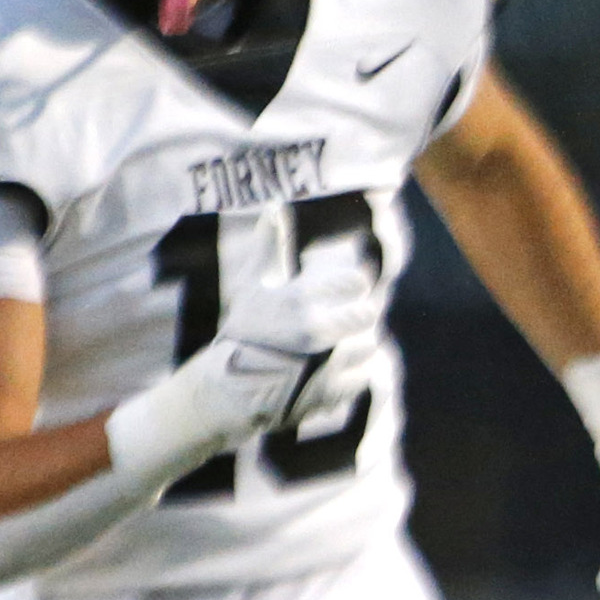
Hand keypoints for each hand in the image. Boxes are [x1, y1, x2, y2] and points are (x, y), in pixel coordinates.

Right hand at [104, 248, 386, 481]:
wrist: (227, 389)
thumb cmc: (242, 332)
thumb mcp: (253, 287)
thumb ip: (269, 248)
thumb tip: (274, 207)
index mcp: (299, 300)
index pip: (357, 280)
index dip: (355, 284)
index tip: (347, 288)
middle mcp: (315, 331)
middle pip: (369, 313)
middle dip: (361, 313)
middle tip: (346, 317)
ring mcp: (326, 364)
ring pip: (372, 344)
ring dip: (362, 342)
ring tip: (339, 344)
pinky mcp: (333, 392)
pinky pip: (366, 375)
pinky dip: (358, 370)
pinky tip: (339, 366)